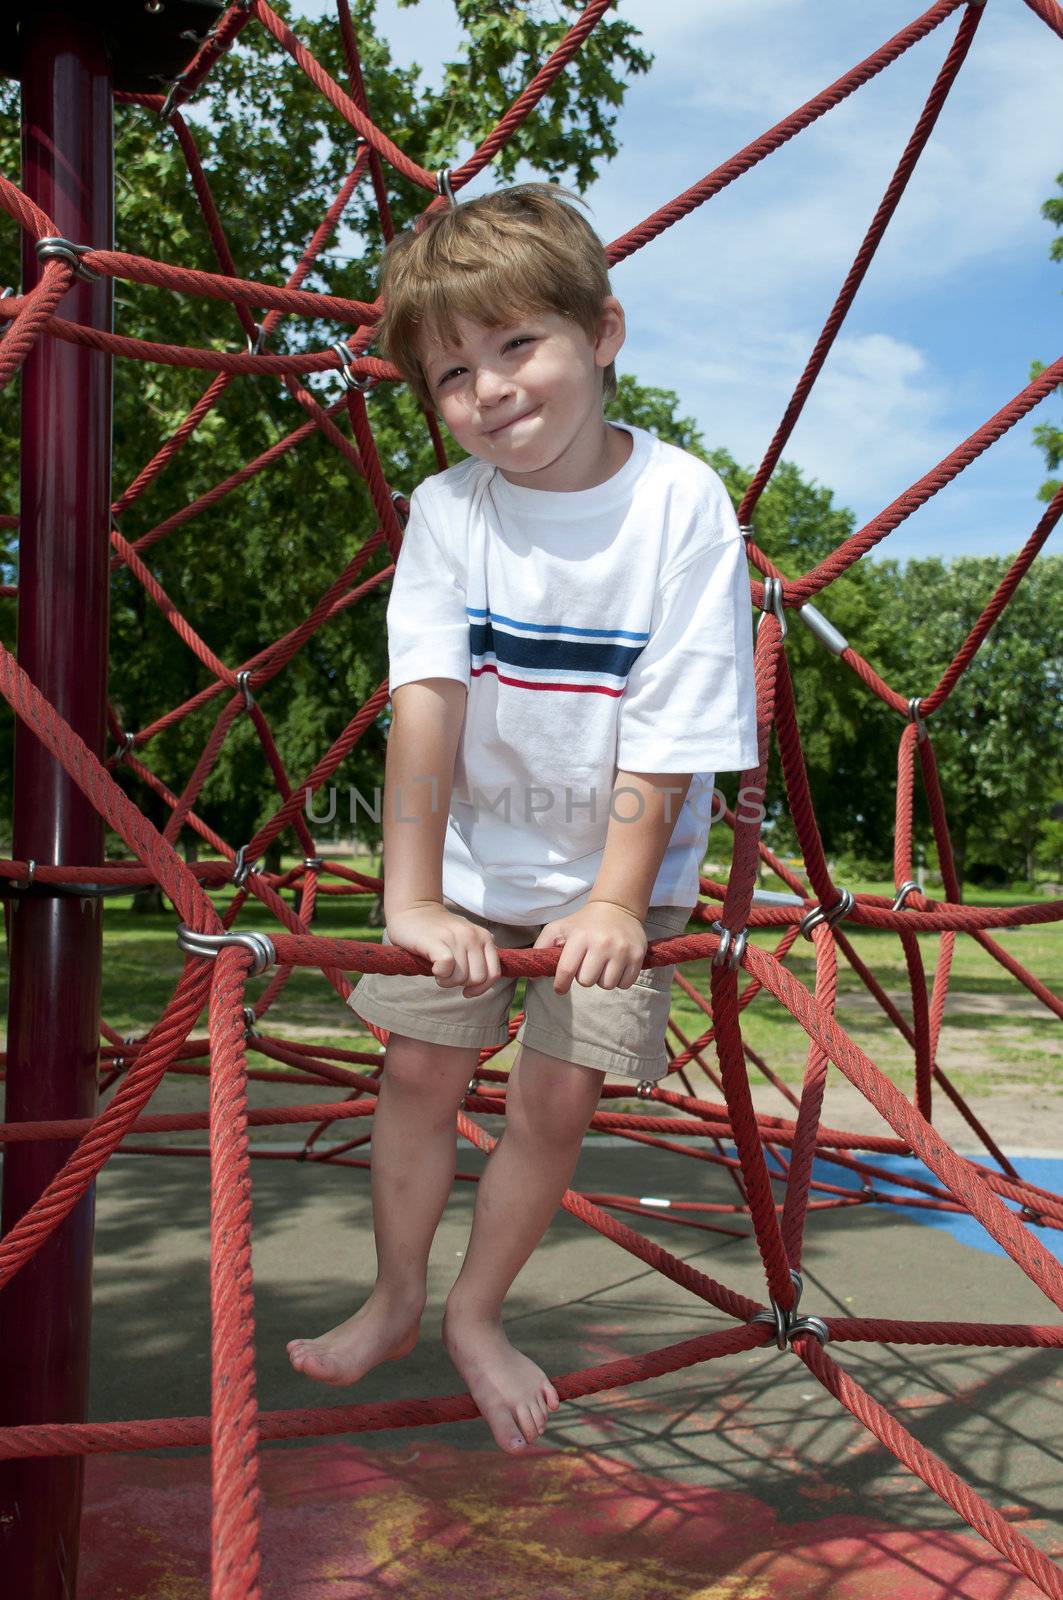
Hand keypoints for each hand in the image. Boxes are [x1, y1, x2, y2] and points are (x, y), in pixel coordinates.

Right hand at [386, 901, 501, 996]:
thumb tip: (481, 984)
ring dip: (447, 981)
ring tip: (438, 969)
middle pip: (477, 979)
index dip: (481, 988)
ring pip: (461, 978)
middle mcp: (473, 936)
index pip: (493, 974)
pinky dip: (440, 974)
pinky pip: (446, 968)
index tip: (467, 991)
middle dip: (461, 984)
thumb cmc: (439, 931)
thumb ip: (478, 956)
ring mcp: (456, 938)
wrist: (413, 909)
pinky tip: (433, 967)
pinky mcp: (436, 942)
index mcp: (484, 937)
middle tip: (448, 974)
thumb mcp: (466, 939)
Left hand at [532, 901, 646, 994]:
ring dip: (602, 980)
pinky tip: (615, 967)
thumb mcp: (559, 928)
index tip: (560, 988)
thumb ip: (542, 948)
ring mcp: (621, 950)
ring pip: (606, 985)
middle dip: (584, 978)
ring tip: (601, 965)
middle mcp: (602, 943)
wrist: (617, 908)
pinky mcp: (637, 955)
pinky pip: (625, 984)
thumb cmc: (583, 923)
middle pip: (587, 981)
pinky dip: (619, 980)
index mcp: (580, 936)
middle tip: (587, 966)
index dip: (561, 985)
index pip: (567, 971)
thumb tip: (533, 977)